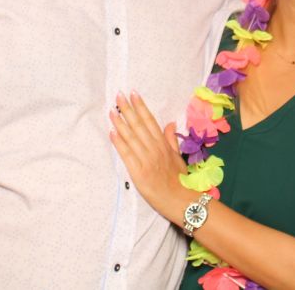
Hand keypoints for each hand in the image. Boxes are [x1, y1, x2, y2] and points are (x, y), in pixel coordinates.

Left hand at [109, 92, 193, 223]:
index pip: (150, 121)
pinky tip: (112, 132)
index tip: (134, 93)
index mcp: (164, 144)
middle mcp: (155, 148)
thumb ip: (171, 139)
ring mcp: (146, 159)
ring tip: (112, 110)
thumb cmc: (180, 180)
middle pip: (139, 125)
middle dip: (128, 109)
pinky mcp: (138, 172)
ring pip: (131, 137)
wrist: (182, 200)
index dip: (141, 106)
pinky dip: (119, 142)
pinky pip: (127, 154)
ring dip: (120, 122)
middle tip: (118, 95)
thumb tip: (169, 123)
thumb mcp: (178, 157)